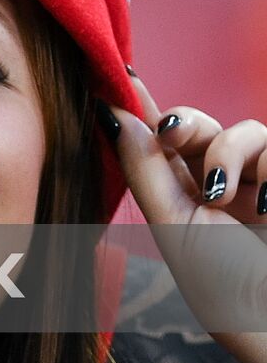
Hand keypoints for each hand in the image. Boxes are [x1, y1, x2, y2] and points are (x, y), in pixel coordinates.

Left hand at [109, 73, 266, 362]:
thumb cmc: (227, 289)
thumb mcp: (174, 227)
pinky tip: (266, 205)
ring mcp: (264, 186)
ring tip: (224, 194)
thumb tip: (111, 113)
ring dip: (227, 152)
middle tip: (169, 133)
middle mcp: (222, 188)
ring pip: (243, 130)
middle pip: (197, 126)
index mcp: (182, 200)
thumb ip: (144, 170)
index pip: (157, 142)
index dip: (139, 105)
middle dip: (182, 122)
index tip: (120, 74)